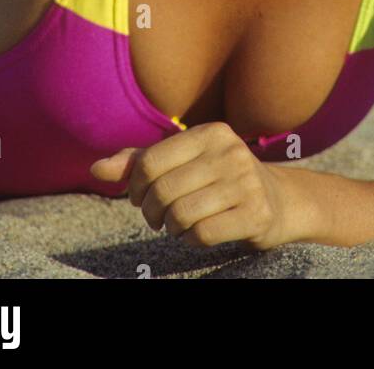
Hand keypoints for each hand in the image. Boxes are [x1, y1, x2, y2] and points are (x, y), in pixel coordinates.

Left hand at [90, 122, 306, 251]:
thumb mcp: (183, 162)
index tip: (140, 197)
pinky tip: (199, 233)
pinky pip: (203, 234)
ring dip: (172, 228)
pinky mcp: (256, 213)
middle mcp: (230, 151)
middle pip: (163, 191)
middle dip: (151, 212)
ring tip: (179, 225)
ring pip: (181, 214)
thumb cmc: (218, 179)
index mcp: (210, 132)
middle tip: (158, 218)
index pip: (150, 161)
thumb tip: (94, 169)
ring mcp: (246, 182)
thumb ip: (139, 163)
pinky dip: (191, 240)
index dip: (135, 187)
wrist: (279, 201)